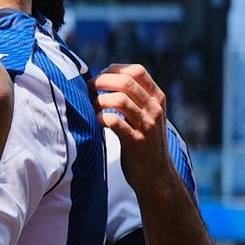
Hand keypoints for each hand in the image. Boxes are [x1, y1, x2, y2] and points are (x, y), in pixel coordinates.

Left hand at [94, 63, 172, 191]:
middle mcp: (154, 109)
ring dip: (98, 100)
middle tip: (87, 88)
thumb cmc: (145, 142)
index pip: (137, 71)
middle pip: (125, 82)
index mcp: (157, 98)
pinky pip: (114, 122)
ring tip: (90, 106)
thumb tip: (103, 77)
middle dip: (101, 81)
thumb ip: (135, 98)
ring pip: (119, 100)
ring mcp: (147, 126)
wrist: (156, 175)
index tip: (100, 76)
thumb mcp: (147, 115)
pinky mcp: (136, 142)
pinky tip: (95, 122)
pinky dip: (100, 118)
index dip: (114, 69)